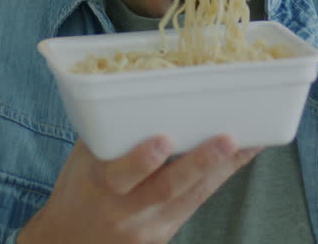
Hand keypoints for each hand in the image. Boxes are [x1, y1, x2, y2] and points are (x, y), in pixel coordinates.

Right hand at [18, 135, 260, 243]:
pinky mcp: (164, 236)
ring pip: (191, 197)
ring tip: (248, 143)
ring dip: (221, 168)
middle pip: (166, 189)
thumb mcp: (83, 162)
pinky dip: (216, 179)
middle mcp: (125, 211)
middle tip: (227, 139)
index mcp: (100, 185)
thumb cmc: (79, 190)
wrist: (70, 242)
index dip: (141, 160)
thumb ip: (110, 135)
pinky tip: (238, 158)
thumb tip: (142, 89)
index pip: (121, 175)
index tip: (164, 140)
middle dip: (199, 163)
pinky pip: (194, 205)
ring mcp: (149, 227)